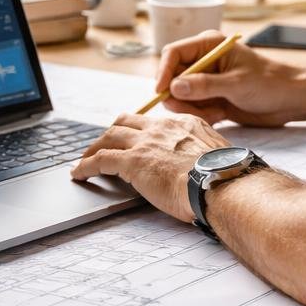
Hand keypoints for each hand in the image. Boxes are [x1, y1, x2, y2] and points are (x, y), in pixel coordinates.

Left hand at [70, 112, 230, 222]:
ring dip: (94, 148)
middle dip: (111, 133)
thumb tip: (205, 169)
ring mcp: (145, 142)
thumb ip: (205, 156)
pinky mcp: (132, 161)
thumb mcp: (219, 157)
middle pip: (126, 122)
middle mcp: (162, 127)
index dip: (138, 131)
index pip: (153, 123)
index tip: (133, 139)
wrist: (221, 184)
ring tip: (85, 159)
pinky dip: (86, 166)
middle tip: (102, 145)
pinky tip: (79, 174)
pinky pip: (100, 160)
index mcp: (185, 124)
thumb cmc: (225, 179)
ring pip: (109, 137)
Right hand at [156, 30, 305, 126]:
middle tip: (190, 110)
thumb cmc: (269, 83)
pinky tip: (220, 115)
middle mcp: (203, 61)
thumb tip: (173, 87)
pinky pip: (193, 108)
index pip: (173, 54)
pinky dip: (201, 115)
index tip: (160, 93)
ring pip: (180, 96)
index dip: (163, 72)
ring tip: (214, 113)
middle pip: (172, 77)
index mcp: (208, 45)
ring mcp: (206, 80)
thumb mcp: (236, 84)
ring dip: (191, 109)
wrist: (291, 100)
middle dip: (178, 96)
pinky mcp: (211, 98)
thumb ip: (204, 85)